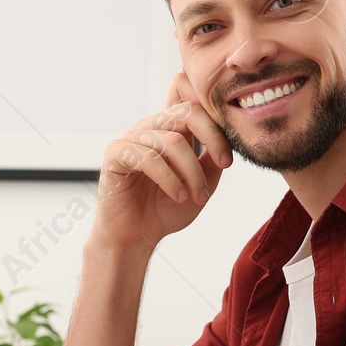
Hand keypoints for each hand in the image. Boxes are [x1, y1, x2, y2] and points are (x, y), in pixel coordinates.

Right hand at [90, 73, 230, 250]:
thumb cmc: (165, 209)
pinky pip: (148, 158)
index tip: (228, 159)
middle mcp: (150, 128)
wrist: (136, 237)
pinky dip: (169, 179)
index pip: (195, 108)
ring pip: (172, 141)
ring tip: (197, 197)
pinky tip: (177, 196)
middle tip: (223, 165)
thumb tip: (230, 139)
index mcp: (170, 130)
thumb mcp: (202, 184)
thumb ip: (213, 160)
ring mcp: (131, 138)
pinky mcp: (115, 154)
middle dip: (211, 138)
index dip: (217, 126)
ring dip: (191, 172)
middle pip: (186, 113)